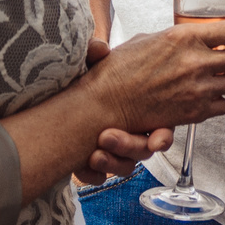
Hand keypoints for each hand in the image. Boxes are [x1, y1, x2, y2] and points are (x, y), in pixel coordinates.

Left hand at [72, 39, 176, 184]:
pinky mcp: (94, 163)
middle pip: (142, 150)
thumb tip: (97, 47)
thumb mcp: (93, 63)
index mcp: (142, 112)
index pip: (161, 130)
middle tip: (107, 137)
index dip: (161, 138)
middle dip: (128, 147)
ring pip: (123, 166)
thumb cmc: (89, 80)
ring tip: (94, 156)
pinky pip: (99, 176)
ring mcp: (115, 150)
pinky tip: (83, 169)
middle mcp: (132, 133)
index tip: (156, 140)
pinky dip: (92, 175)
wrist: (62, 95)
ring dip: (111, 164)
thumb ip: (96, 54)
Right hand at [85, 21, 224, 133]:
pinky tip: (202, 98)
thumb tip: (187, 37)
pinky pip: (223, 106)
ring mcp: (197, 88)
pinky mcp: (195, 112)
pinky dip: (216, 103)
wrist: (106, 103)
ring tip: (212, 80)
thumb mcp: (145, 39)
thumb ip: (174, 38)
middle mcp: (194, 61)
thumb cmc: (118, 71)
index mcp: (183, 37)